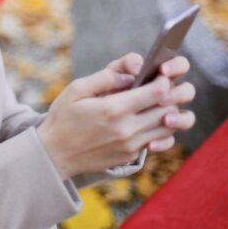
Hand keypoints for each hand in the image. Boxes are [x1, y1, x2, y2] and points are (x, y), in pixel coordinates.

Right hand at [37, 53, 195, 179]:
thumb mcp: (76, 89)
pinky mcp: (131, 155)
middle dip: (173, 95)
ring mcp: (131, 145)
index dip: (163, 81)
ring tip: (160, 102)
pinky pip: (157, 140)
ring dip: (169, 112)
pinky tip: (148, 119)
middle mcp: (126, 129)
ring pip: (167, 127)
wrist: (54, 154)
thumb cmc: (63, 118)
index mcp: (113, 109)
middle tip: (167, 86)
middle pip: (168, 109)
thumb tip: (132, 73)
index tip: (161, 74)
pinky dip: (160, 128)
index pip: (156, 92)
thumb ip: (105, 77)